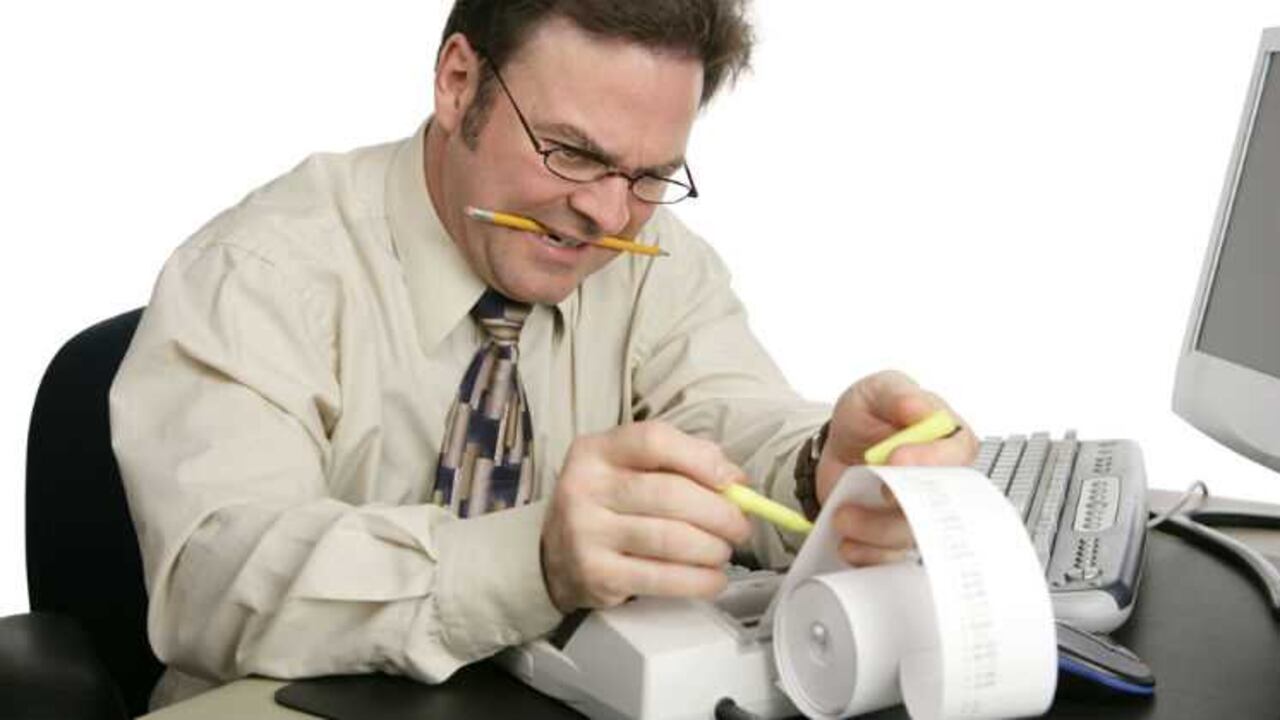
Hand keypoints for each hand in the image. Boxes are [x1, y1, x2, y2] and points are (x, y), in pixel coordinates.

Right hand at [540, 421, 753, 612]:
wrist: (554, 556)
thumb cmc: (608, 504)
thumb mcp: (629, 468)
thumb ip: (680, 460)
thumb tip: (735, 480)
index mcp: (596, 451)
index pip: (653, 441)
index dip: (701, 460)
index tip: (733, 481)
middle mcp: (584, 487)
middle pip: (669, 494)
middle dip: (719, 513)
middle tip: (739, 526)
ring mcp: (586, 534)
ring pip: (670, 539)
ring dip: (712, 549)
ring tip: (724, 551)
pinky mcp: (597, 576)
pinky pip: (661, 578)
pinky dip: (698, 581)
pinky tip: (712, 579)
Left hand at [816, 370, 977, 565]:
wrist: (835, 448)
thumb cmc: (866, 418)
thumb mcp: (876, 391)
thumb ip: (897, 394)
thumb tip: (919, 408)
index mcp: (948, 439)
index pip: (957, 453)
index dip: (929, 459)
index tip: (894, 459)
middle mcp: (942, 480)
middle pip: (941, 504)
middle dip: (902, 505)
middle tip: (874, 494)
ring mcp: (920, 512)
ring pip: (913, 535)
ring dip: (875, 530)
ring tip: (843, 516)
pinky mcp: (897, 537)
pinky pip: (892, 559)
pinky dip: (868, 555)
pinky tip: (848, 543)